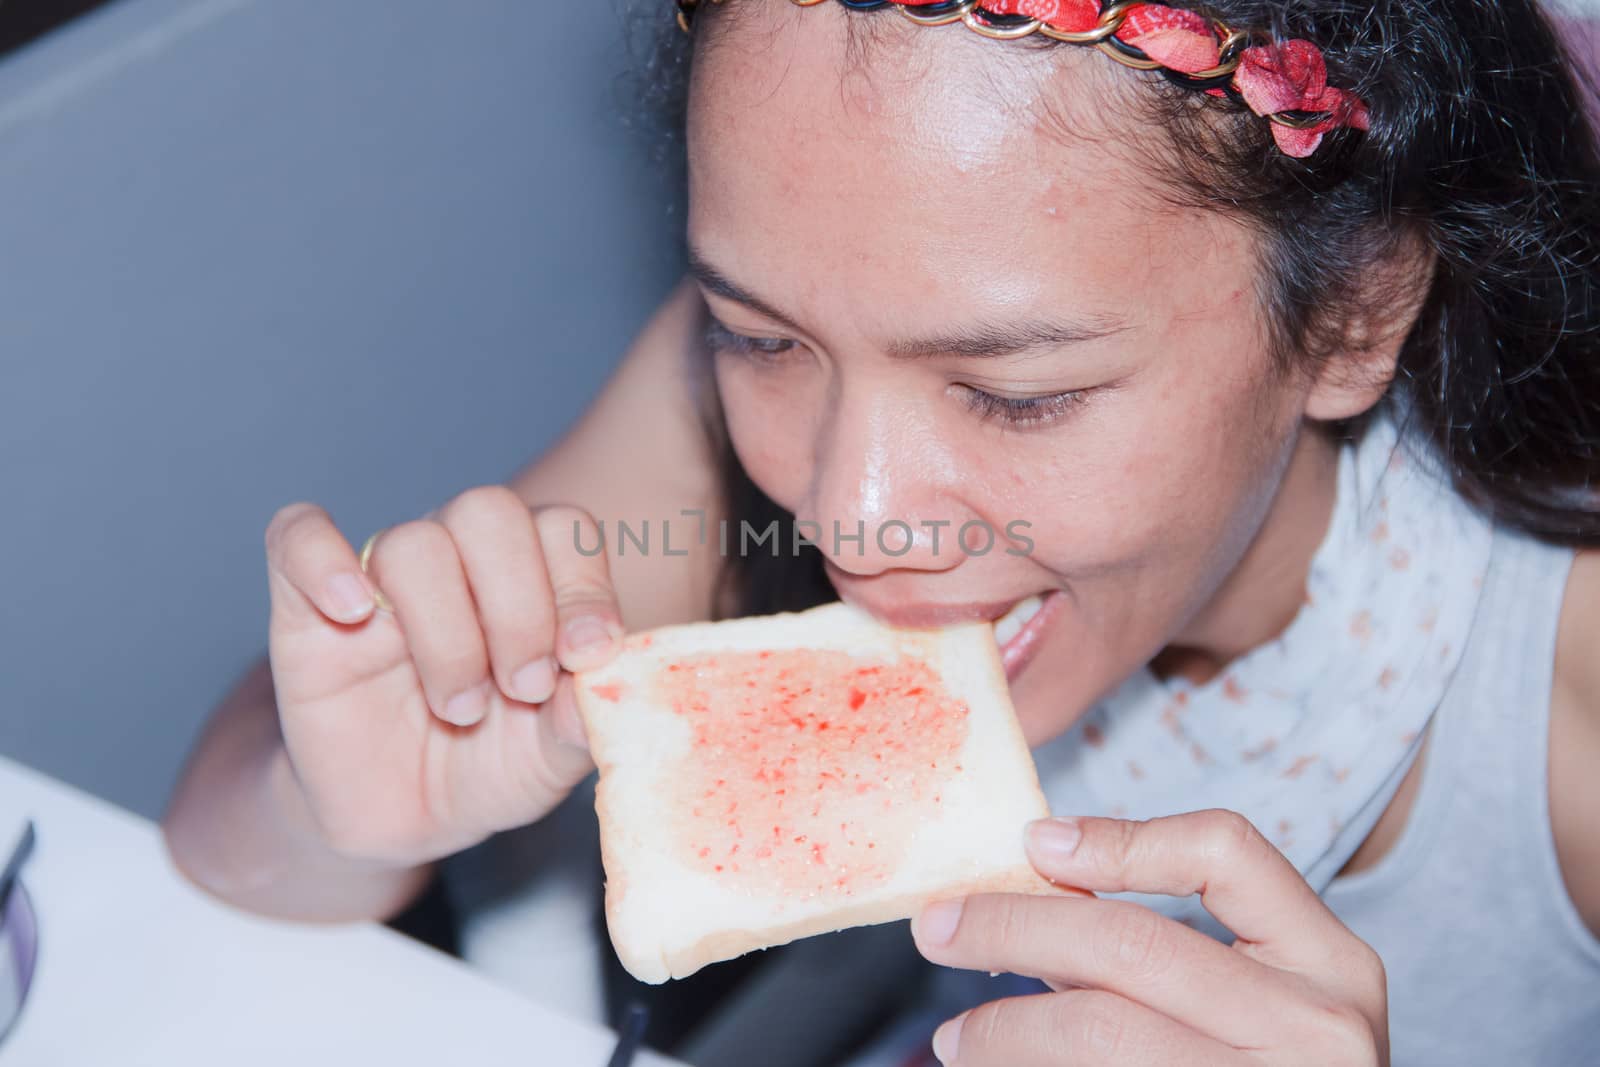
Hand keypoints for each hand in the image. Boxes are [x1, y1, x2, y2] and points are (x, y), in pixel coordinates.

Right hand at [264, 489, 622, 866]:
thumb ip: (581, 716)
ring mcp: (381, 576)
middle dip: (518, 608)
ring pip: (414, 544)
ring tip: (461, 708)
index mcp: (532, 574)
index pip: (563, 529)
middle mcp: (459, 557)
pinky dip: (322, 560)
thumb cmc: (486, 766)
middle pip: (489, 513)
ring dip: (447, 633)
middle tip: (522, 689)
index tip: (587, 657)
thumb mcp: (549, 758)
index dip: (582, 588)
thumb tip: (607, 672)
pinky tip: (352, 612)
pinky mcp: (305, 606)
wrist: (400, 818)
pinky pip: (297, 538)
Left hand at [911, 809, 1388, 1065]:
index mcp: (1332, 964)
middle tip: (937, 929)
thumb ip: (1159, 948)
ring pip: (1099, 1031)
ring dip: (1004, 1028)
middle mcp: (1317, 1029)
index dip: (1122, 837)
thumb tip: (1027, 894)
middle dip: (1012, 926)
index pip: (1227, 852)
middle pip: (1132, 944)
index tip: (1036, 842)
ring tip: (957, 1038)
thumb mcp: (1256, 1002)